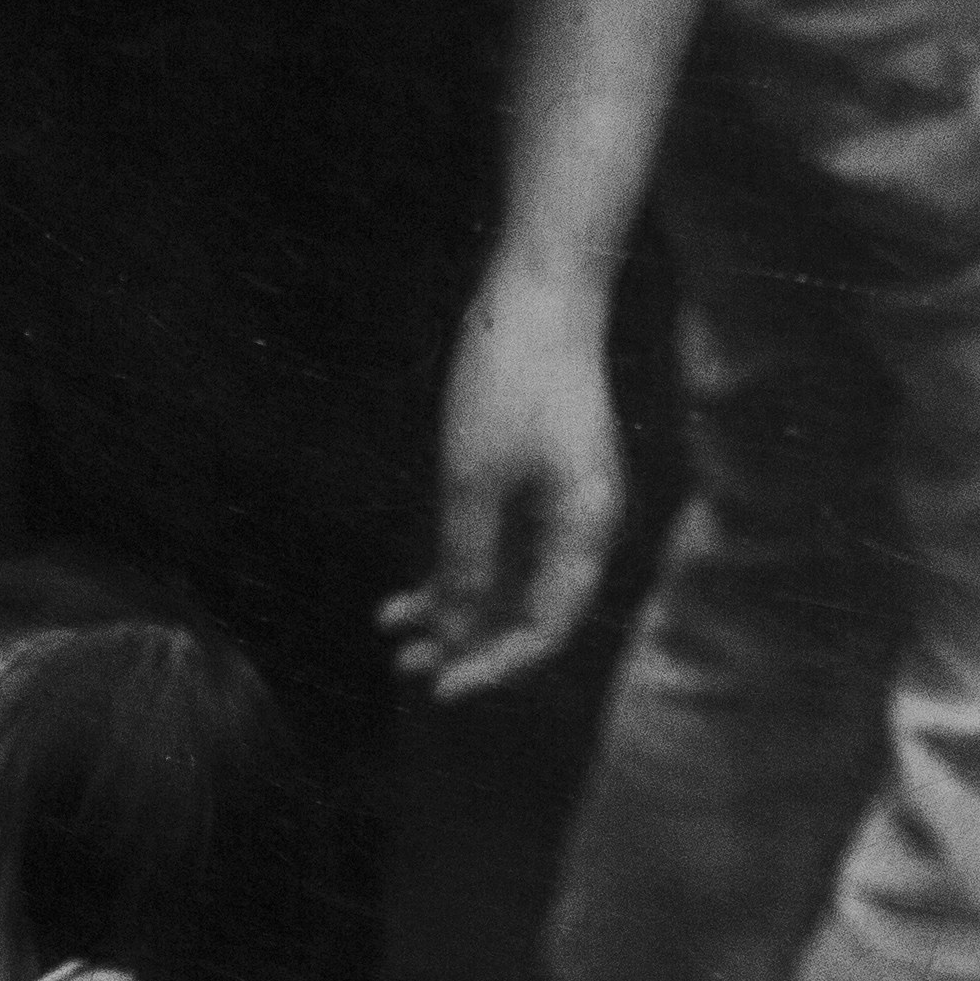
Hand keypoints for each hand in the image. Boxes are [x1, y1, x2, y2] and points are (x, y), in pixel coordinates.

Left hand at [382, 257, 624, 702]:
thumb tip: (458, 628)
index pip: (545, 629)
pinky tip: (404, 596)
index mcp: (584, 532)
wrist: (538, 292)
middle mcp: (578, 529)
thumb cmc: (512, 376)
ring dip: (452, 612)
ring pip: (503, 583)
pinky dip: (451, 570)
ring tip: (395, 636)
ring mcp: (555, 505)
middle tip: (407, 668)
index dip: (493, 666)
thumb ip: (467, 558)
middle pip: (525, 614)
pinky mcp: (532, 481)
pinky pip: (494, 546)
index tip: (440, 688)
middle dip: (466, 644)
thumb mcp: (474, 477)